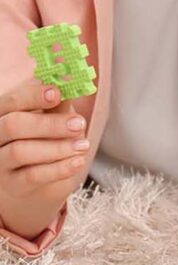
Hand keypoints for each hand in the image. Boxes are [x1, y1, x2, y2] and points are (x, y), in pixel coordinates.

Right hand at [0, 78, 88, 198]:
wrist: (36, 175)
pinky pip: (32, 176)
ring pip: (20, 151)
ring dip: (57, 147)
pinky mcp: (11, 184)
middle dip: (49, 124)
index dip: (33, 95)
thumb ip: (57, 102)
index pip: (11, 101)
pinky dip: (59, 168)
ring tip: (83, 145)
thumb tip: (72, 81)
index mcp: (2, 113)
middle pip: (13, 126)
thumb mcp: (49, 115)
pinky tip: (78, 161)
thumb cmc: (43, 135)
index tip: (57, 93)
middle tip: (79, 124)